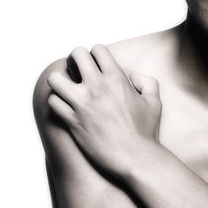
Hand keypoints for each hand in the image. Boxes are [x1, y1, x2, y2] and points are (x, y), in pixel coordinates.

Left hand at [46, 44, 161, 175]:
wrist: (136, 158)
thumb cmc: (146, 131)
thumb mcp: (154, 101)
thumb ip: (146, 82)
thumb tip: (132, 76)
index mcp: (116, 78)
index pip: (97, 49)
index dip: (95, 55)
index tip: (95, 65)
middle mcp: (97, 87)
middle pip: (75, 54)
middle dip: (75, 59)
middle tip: (76, 70)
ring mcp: (82, 104)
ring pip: (55, 78)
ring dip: (60, 80)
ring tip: (65, 87)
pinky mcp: (72, 121)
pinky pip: (53, 102)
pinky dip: (57, 102)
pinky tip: (65, 107)